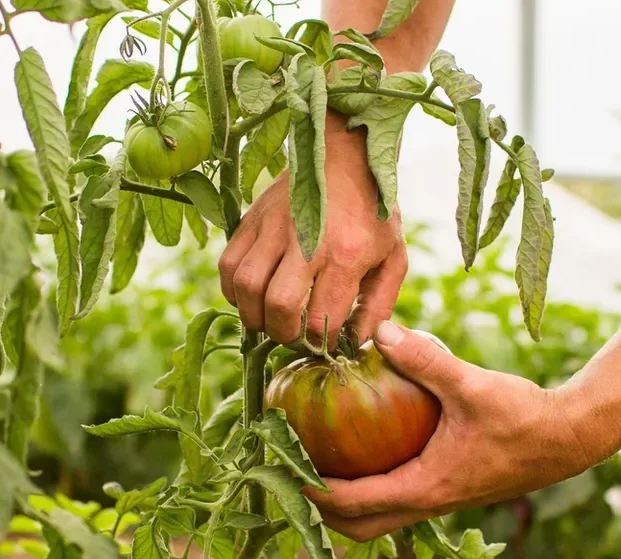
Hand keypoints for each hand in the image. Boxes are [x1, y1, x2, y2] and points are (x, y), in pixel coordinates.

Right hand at [219, 115, 406, 347]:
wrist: (345, 155)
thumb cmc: (373, 212)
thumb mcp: (394, 257)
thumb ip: (379, 304)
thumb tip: (357, 341)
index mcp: (346, 255)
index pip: (322, 318)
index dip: (320, 342)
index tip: (323, 341)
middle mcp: (306, 241)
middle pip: (277, 305)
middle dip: (282, 333)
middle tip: (291, 334)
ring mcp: (273, 227)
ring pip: (245, 286)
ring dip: (253, 314)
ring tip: (269, 319)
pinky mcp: (252, 219)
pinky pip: (227, 264)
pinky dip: (232, 290)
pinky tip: (251, 295)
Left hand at [306, 321, 603, 540]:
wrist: (570, 438)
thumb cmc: (524, 416)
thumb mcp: (472, 384)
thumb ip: (426, 359)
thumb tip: (378, 331)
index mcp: (425, 488)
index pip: (352, 504)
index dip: (309, 491)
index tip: (278, 468)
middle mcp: (427, 503)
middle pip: (357, 527)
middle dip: (318, 511)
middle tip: (287, 473)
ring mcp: (438, 500)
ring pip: (377, 519)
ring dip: (343, 504)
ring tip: (314, 465)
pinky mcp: (447, 489)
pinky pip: (396, 499)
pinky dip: (370, 486)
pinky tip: (362, 447)